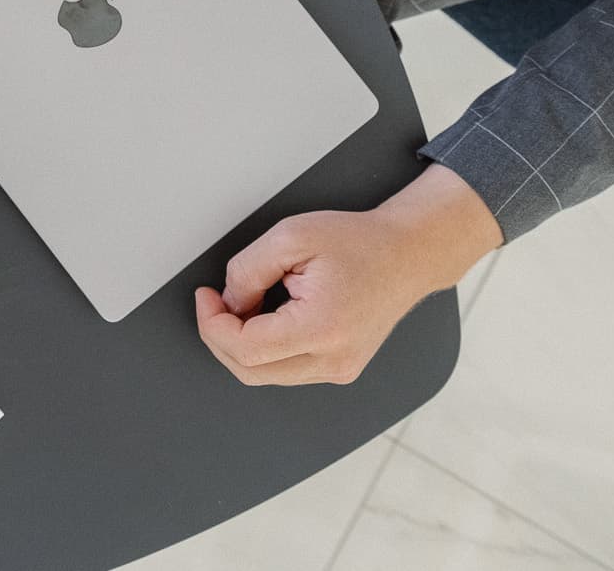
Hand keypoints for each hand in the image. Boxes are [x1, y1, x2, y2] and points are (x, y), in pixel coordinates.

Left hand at [194, 165, 501, 385]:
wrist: (407, 254)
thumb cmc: (358, 242)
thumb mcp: (290, 237)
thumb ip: (248, 271)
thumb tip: (228, 303)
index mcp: (322, 330)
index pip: (245, 350)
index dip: (212, 324)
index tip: (206, 297)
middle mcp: (333, 360)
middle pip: (250, 371)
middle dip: (221, 337)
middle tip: (215, 302)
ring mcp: (339, 370)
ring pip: (266, 375)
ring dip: (242, 344)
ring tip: (247, 303)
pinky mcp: (340, 368)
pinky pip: (286, 369)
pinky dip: (265, 348)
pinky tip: (266, 318)